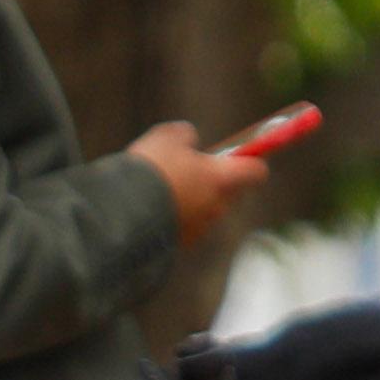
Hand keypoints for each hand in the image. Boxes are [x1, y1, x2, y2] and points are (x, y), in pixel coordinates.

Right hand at [127, 121, 272, 248]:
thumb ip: (185, 135)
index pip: (256, 171)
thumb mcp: (167, 137)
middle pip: (230, 193)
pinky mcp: (179, 244)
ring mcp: (199, 229)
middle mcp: (217, 207)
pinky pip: (184, 226)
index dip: (251, 162)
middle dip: (215, 182)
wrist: (123, 212)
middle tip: (191, 170)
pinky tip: (151, 207)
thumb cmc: (152, 169)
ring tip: (164, 189)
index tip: (240, 156)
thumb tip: (189, 139)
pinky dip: (175, 217)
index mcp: (222, 178)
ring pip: (205, 210)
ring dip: (193, 201)